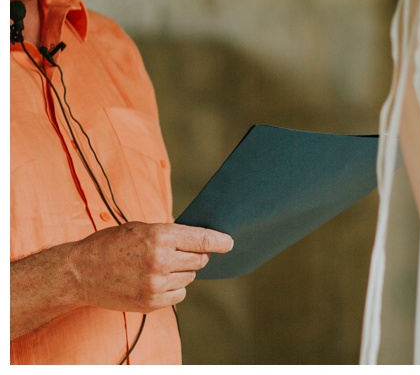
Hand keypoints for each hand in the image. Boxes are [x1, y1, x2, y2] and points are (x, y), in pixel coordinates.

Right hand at [68, 222, 233, 312]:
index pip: (204, 240)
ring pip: (190, 277)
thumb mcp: (142, 228)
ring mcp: (155, 284)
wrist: (79, 272)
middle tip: (180, 253)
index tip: (229, 244)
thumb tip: (203, 239)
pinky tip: (157, 281)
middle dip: (196, 256)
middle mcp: (160, 261)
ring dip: (182, 272)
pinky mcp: (150, 303)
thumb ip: (172, 234)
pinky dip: (174, 289)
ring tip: (159, 267)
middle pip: (200, 260)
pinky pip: (179, 296)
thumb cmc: (111, 245)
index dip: (221, 242)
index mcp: (160, 236)